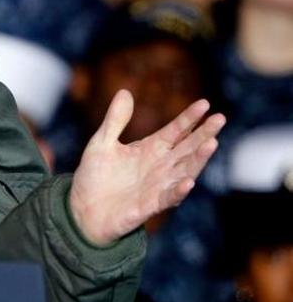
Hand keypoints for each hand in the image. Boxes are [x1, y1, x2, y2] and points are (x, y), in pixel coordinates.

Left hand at [69, 90, 225, 246]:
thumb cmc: (94, 177)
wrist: (81, 210)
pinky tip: (188, 182)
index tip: (204, 103)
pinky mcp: (148, 206)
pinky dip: (178, 191)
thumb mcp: (101, 143)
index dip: (189, 118)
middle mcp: (160, 167)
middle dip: (204, 134)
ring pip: (185, 171)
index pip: (175, 131)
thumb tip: (124, 92)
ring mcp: (157, 187)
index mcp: (150, 149)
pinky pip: (167, 198)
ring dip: (199, 159)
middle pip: (187, 148)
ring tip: (212, 143)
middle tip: (220, 118)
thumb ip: (115, 121)